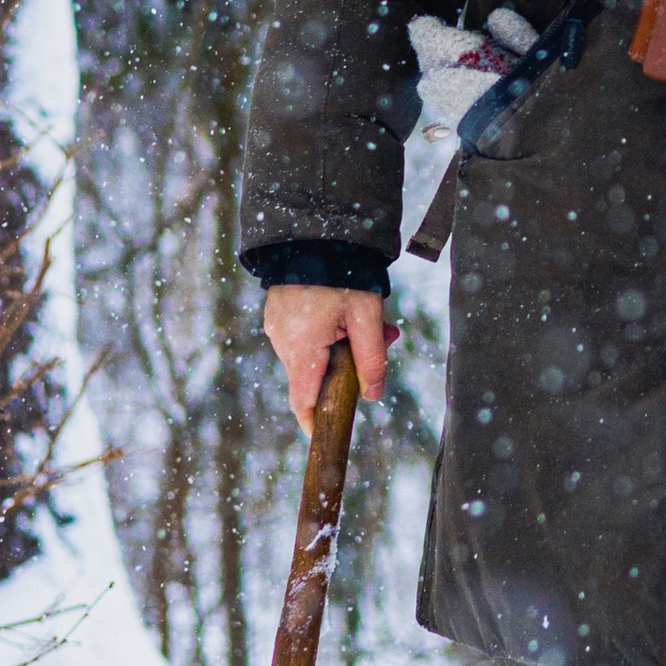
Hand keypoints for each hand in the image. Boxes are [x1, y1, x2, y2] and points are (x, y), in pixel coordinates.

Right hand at [262, 285, 387, 432]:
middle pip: (314, 374)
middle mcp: (281, 339)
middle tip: (388, 336)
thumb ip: (372, 359)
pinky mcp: (278, 313)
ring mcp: (276, 325)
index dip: (313, 421)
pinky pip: (302, 336)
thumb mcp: (367, 316)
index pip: (302, 400)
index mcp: (301, 346)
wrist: (316, 229)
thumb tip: (373, 396)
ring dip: (341, 345)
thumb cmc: (344, 272)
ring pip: (311, 353)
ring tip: (376, 318)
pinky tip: (349, 310)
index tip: (324, 436)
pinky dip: (327, 332)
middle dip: (349, 367)